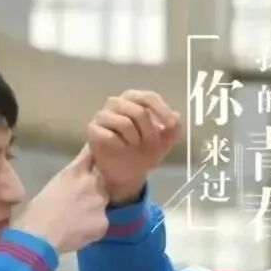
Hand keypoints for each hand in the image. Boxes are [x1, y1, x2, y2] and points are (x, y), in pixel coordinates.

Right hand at [15, 146, 107, 253]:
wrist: (39, 236)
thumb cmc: (36, 211)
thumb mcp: (52, 186)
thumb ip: (70, 180)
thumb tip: (76, 183)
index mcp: (75, 171)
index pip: (92, 154)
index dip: (95, 156)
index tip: (96, 157)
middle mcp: (92, 182)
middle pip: (101, 181)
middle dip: (94, 187)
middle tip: (79, 201)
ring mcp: (100, 202)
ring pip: (102, 202)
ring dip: (95, 207)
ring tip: (79, 219)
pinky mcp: (104, 222)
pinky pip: (102, 222)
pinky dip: (94, 226)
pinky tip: (80, 232)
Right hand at [87, 90, 180, 204]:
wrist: (126, 172)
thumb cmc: (144, 151)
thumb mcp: (164, 142)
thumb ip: (174, 129)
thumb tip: (177, 117)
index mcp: (134, 100)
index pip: (149, 97)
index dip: (162, 111)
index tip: (171, 125)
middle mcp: (117, 103)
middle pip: (138, 111)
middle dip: (149, 131)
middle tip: (151, 144)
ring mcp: (103, 115)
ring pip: (125, 123)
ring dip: (135, 139)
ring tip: (134, 146)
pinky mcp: (93, 130)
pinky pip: (110, 135)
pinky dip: (120, 145)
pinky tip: (121, 149)